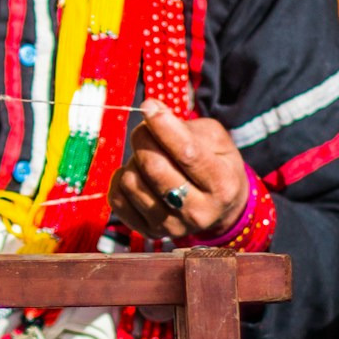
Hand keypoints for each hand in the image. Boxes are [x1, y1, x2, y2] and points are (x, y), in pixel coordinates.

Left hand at [108, 98, 247, 240]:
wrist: (219, 208)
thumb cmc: (216, 165)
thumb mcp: (215, 140)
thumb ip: (185, 126)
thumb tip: (151, 109)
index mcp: (222, 185)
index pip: (187, 153)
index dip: (163, 126)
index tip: (149, 106)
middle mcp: (198, 211)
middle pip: (154, 168)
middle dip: (144, 138)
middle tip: (146, 129)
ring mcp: (172, 227)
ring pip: (132, 182)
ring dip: (134, 161)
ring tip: (149, 158)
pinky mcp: (149, 232)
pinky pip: (117, 199)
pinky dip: (122, 179)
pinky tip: (138, 175)